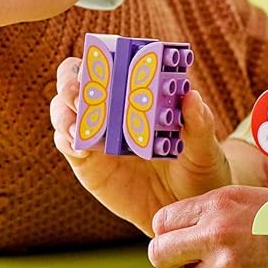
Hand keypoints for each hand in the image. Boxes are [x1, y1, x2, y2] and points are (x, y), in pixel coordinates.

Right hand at [50, 54, 233, 234]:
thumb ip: (198, 126)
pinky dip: (66, 140)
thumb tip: (191, 95)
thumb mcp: (204, 150)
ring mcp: (95, 134)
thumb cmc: (197, 172)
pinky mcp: (86, 162)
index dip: (98, 58)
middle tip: (79, 95)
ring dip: (64, 112)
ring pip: (63, 111)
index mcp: (137, 94)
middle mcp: (110, 109)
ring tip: (76, 125)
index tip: (103, 64)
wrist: (184, 209)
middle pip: (75, 82)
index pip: (108, 64)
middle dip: (71, 82)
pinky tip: (79, 146)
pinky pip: (67, 144)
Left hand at [147, 186, 267, 267]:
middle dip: (169, 262)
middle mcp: (216, 232)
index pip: (161, 222)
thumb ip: (207, 213)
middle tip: (184, 263)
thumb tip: (177, 230)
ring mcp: (228, 264)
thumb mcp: (243, 199)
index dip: (166, 235)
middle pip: (160, 255)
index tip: (177, 240)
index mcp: (215, 203)